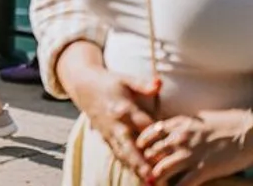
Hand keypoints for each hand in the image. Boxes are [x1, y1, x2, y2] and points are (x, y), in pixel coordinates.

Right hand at [66, 66, 160, 181]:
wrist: (83, 86)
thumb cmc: (109, 82)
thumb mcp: (125, 79)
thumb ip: (143, 84)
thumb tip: (159, 83)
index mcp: (123, 109)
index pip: (144, 127)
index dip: (158, 139)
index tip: (173, 150)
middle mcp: (116, 124)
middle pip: (130, 147)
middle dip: (141, 163)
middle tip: (153, 178)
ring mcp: (109, 132)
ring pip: (123, 154)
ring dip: (135, 168)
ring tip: (148, 182)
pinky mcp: (105, 137)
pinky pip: (116, 153)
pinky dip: (127, 164)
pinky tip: (137, 175)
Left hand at [136, 111, 252, 184]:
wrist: (246, 132)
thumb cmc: (225, 124)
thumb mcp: (197, 119)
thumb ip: (181, 125)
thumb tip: (171, 129)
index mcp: (178, 124)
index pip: (150, 134)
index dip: (143, 144)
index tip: (141, 150)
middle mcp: (179, 139)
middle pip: (152, 153)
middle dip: (148, 163)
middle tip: (146, 170)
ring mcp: (190, 154)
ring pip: (162, 170)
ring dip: (157, 178)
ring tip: (155, 182)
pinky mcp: (203, 169)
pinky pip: (183, 183)